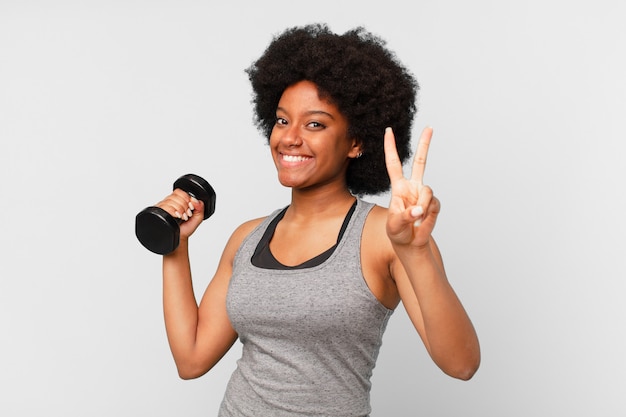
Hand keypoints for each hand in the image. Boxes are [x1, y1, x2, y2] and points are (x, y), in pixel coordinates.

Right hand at [156, 189, 204, 240]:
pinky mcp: (158, 213)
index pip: (179, 192)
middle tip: (186, 214)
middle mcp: (169, 203)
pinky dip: (172, 211)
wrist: (178, 238)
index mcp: (178, 201)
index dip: (186, 199)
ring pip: (169, 201)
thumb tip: (197, 201)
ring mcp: (163, 207)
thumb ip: (200, 208)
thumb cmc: (185, 229)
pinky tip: (176, 216)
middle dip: (184, 206)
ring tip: (182, 217)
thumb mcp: (197, 218)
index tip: (190, 208)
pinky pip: (163, 207)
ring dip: (179, 209)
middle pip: (175, 196)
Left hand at [384, 126, 439, 248]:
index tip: (389, 131)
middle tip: (430, 127)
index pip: (394, 163)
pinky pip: (433, 204)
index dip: (390, 148)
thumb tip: (419, 209)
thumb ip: (405, 216)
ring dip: (421, 206)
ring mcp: (424, 194)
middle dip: (425, 144)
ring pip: (427, 191)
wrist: (410, 243)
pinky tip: (422, 221)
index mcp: (399, 187)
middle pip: (420, 162)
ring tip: (415, 218)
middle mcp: (412, 187)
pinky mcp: (434, 203)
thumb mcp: (394, 225)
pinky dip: (427, 215)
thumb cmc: (397, 232)